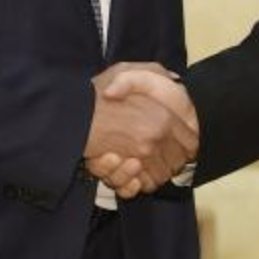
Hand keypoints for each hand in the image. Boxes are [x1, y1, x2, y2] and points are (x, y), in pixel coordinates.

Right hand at [83, 63, 196, 196]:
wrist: (67, 113)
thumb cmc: (95, 91)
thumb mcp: (127, 70)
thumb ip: (154, 73)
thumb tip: (173, 79)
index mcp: (162, 117)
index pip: (191, 143)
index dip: (185, 144)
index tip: (177, 143)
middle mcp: (153, 140)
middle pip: (178, 163)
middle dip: (171, 160)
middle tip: (160, 154)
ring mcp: (137, 159)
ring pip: (159, 178)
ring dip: (153, 173)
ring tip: (142, 161)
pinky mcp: (119, 174)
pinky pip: (137, 188)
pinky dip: (134, 184)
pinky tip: (129, 172)